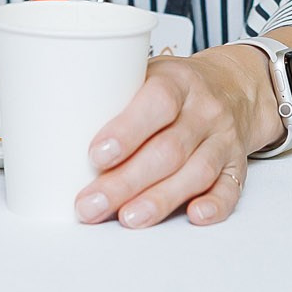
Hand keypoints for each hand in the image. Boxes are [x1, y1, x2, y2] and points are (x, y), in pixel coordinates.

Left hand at [74, 45, 276, 228]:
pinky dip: (214, 205)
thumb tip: (54, 128)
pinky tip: (193, 216)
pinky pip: (230, 189)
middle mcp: (204, 111)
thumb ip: (112, 96)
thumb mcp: (144, 73)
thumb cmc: (173, 86)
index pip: (155, 103)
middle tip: (92, 204)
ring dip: (160, 200)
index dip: (127, 131)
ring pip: (195, 173)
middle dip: (127, 181)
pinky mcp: (237, 166)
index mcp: (176, 81)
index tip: (96, 156)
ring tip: (128, 218)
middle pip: (168, 149)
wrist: (235, 88)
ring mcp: (223, 139)